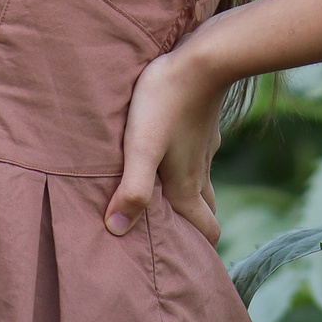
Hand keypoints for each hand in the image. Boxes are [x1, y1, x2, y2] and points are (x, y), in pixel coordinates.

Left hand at [106, 44, 225, 245]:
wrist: (202, 59)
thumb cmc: (165, 102)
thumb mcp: (141, 147)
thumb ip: (132, 190)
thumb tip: (115, 230)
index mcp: (185, 185)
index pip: (205, 230)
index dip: (199, 250)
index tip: (186, 262)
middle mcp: (199, 171)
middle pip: (205, 211)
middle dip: (195, 228)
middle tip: (175, 237)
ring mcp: (204, 148)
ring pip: (203, 183)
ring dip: (192, 197)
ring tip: (168, 201)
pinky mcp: (203, 126)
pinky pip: (199, 156)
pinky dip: (189, 167)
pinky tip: (172, 155)